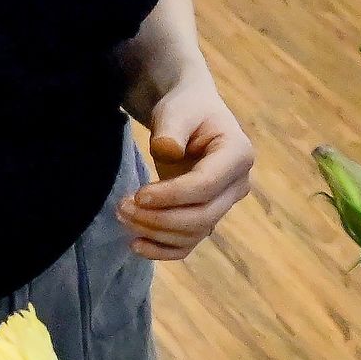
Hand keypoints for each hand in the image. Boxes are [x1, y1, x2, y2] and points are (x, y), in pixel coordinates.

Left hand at [122, 79, 254, 262]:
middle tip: (123, 207)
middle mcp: (238, 184)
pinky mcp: (207, 216)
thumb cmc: (186, 109)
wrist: (190, 114)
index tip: (138, 194)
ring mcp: (224, 204)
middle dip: (160, 218)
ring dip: (155, 233)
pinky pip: (189, 243)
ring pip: (194, 234)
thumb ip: (172, 128)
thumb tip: (168, 151)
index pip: (205, 186)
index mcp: (238, 154)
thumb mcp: (177, 110)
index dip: (171, 195)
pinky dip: (163, 250)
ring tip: (122, 215)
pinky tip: (136, 244)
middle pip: (203, 216)